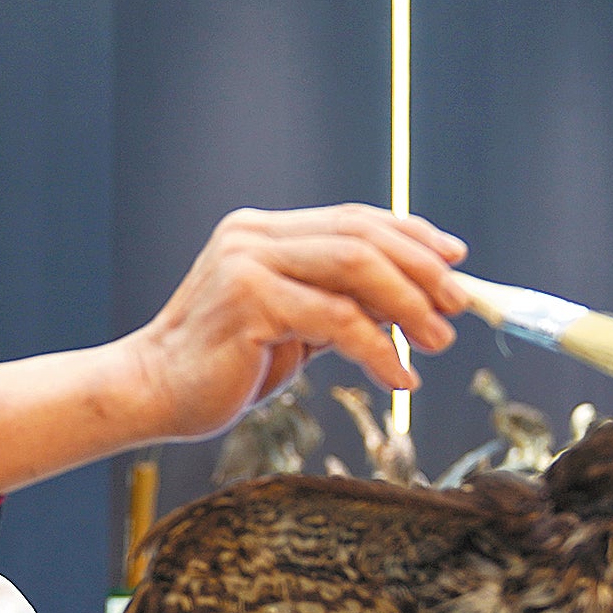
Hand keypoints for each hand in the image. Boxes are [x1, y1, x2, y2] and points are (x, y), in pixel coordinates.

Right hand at [124, 205, 469, 442]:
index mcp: (263, 231)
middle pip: (362, 237)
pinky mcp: (248, 300)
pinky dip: (378, 348)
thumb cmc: (223, 366)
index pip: (354, 219)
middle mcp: (255, 235)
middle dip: (421, 272)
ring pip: (355, 268)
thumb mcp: (292, 326)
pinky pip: (335, 319)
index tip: (456, 261)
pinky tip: (399, 377)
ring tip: (438, 341)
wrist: (153, 393)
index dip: (412, 236)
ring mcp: (249, 263)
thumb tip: (412, 303)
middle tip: (459, 308)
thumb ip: (339, 304)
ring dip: (409, 305)